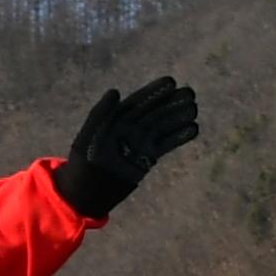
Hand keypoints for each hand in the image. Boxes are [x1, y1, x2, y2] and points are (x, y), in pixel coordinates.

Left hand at [51, 76, 201, 216]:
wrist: (84, 193)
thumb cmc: (81, 164)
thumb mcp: (86, 137)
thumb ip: (100, 114)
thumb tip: (115, 91)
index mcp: (116, 120)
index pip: (139, 102)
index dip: (154, 92)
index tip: (171, 82)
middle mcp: (130, 128)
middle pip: (154, 112)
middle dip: (172, 102)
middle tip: (190, 94)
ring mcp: (140, 143)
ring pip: (162, 126)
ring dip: (178, 117)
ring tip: (194, 109)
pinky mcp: (146, 158)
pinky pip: (165, 144)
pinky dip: (179, 137)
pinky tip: (193, 129)